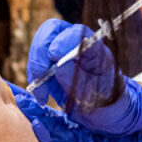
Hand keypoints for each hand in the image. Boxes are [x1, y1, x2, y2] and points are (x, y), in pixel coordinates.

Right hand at [27, 20, 141, 134]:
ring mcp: (62, 51)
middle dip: (40, 51)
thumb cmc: (107, 101)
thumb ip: (79, 80)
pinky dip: (34, 77)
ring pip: (40, 45)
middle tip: (39, 74)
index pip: (78, 33)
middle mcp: (77, 44)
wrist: (105, 111)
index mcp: (95, 48)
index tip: (54, 55)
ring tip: (42, 94)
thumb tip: (57, 66)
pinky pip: (36, 62)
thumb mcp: (98, 96)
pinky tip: (42, 96)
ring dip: (35, 67)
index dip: (64, 40)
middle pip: (51, 30)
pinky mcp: (51, 63)